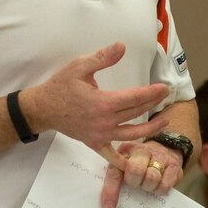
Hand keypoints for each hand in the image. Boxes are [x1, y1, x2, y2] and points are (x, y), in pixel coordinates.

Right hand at [22, 43, 170, 149]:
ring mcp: (100, 135)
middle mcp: (104, 121)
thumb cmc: (60, 86)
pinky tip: (133, 161)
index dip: (152, 92)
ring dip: (149, 129)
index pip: (135, 98)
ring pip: (131, 134)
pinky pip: (110, 155)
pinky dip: (122, 160)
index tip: (164, 87)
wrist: (42, 108)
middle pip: (136, 113)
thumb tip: (122, 46)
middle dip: (153, 103)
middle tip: (165, 95)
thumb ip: (103, 57)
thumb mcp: (80, 66)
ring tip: (163, 121)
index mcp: (103, 103)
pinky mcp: (93, 142)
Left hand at [100, 138, 183, 207]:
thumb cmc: (140, 162)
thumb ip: (116, 178)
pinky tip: (158, 185)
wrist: (166, 147)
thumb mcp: (125, 165)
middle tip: (136, 184)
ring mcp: (159, 156)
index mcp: (124, 151)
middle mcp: (141, 150)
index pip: (114, 171)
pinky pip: (165, 185)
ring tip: (147, 184)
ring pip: (151, 177)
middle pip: (135, 170)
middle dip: (134, 183)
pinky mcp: (174, 165)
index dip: (111, 190)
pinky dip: (160, 190)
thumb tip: (107, 206)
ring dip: (148, 187)